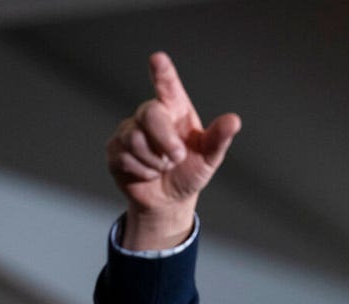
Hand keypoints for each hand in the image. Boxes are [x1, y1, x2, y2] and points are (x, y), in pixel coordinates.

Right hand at [106, 51, 240, 249]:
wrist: (168, 199)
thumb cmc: (189, 171)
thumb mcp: (209, 157)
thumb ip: (219, 138)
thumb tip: (234, 121)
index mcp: (175, 109)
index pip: (168, 86)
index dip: (162, 73)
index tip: (158, 59)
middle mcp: (151, 115)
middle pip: (149, 114)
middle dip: (165, 141)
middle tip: (177, 157)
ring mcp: (129, 130)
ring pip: (135, 140)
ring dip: (155, 162)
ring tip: (162, 166)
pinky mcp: (115, 149)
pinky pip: (125, 157)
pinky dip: (143, 172)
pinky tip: (147, 173)